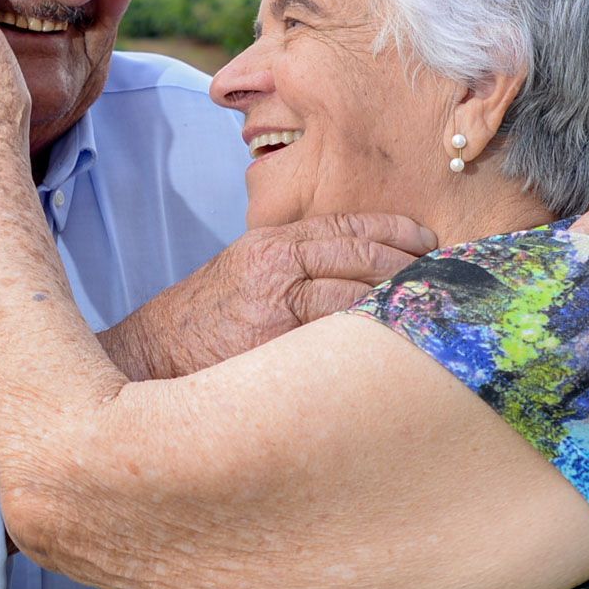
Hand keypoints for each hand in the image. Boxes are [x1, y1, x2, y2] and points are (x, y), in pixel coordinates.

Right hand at [102, 213, 438, 379]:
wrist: (146, 362)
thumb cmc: (197, 326)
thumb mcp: (240, 277)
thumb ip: (290, 268)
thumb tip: (353, 277)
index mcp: (268, 244)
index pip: (345, 226)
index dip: (394, 231)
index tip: (427, 239)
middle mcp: (275, 267)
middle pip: (362, 258)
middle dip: (408, 268)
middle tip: (442, 278)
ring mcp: (276, 308)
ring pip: (359, 298)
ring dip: (398, 306)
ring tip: (429, 314)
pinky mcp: (277, 349)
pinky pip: (340, 341)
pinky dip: (372, 341)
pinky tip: (395, 347)